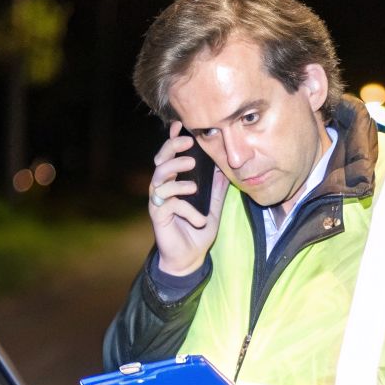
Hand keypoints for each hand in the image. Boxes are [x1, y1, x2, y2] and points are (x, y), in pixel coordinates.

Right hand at [147, 123, 226, 275]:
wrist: (189, 258)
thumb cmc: (197, 231)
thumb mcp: (213, 207)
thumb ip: (217, 188)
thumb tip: (226, 168)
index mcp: (175, 182)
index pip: (170, 156)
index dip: (173, 140)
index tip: (180, 126)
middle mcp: (163, 188)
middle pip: (160, 160)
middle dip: (172, 148)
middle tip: (189, 145)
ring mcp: (158, 201)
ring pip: (160, 177)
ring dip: (177, 174)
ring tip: (193, 180)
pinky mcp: (158, 215)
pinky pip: (169, 203)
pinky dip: (187, 208)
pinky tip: (199, 218)